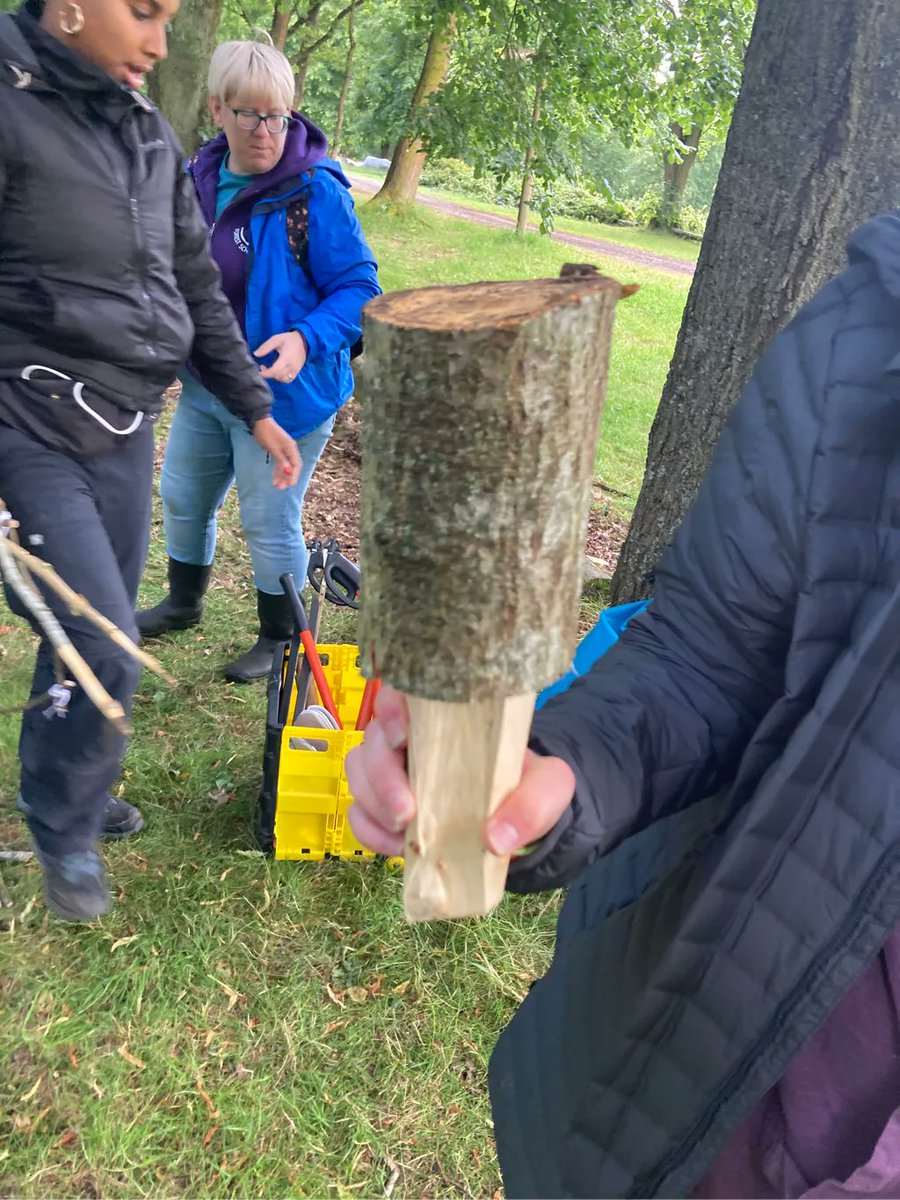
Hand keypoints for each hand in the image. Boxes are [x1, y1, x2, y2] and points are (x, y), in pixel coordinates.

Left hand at [253, 417, 300, 488]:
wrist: (258, 421)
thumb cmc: (266, 433)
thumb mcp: (273, 448)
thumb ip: (281, 460)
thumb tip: (288, 472)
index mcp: (291, 448)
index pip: (296, 465)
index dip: (294, 476)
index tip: (290, 485)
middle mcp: (290, 450)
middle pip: (292, 467)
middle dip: (287, 478)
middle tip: (281, 488)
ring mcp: (284, 451)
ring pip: (285, 467)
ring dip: (281, 476)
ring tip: (276, 486)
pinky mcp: (277, 451)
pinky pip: (280, 463)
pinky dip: (277, 471)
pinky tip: (274, 478)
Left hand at [255, 331, 307, 382]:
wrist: (304, 341)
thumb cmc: (289, 339)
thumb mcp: (276, 339)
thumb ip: (265, 347)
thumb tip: (255, 354)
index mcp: (286, 358)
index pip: (275, 371)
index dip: (266, 373)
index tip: (259, 370)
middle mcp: (291, 366)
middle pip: (278, 376)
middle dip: (268, 374)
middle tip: (263, 367)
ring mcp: (295, 370)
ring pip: (283, 379)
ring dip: (275, 377)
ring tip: (270, 370)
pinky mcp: (297, 372)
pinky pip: (288, 379)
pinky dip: (282, 378)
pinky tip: (278, 372)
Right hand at [345, 685, 575, 858]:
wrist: (521, 818)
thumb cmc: (529, 787)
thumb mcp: (549, 789)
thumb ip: (532, 806)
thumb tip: (495, 838)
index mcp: (449, 716)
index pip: (405, 691)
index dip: (392, 706)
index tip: (402, 735)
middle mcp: (413, 736)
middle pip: (373, 738)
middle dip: (381, 776)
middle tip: (406, 812)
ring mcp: (393, 770)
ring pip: (358, 772)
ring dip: (372, 804)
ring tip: (403, 833)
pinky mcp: (385, 806)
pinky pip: (358, 812)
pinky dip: (369, 832)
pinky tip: (396, 847)